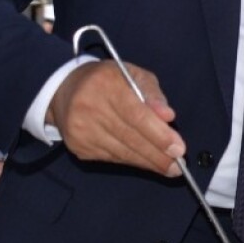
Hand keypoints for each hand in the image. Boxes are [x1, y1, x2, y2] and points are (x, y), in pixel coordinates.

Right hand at [48, 61, 184, 176]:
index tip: (178, 148)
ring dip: (147, 162)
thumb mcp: (134, 75)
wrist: (65, 90)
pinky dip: (132, 161)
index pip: (136, 115)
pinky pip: (111, 158)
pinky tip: (146, 162)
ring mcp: (80, 130)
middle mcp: (89, 108)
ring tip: (168, 168)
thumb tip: (168, 116)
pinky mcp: (77, 146)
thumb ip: (153, 94)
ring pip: (121, 152)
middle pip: (129, 137)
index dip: (158, 134)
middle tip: (178, 165)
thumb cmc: (109, 81)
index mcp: (106, 84)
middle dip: (157, 154)